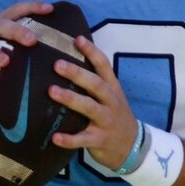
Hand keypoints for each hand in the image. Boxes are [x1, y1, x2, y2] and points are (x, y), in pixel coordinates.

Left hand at [50, 36, 143, 164]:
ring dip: (70, 99)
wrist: (132, 146)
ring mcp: (106, 121)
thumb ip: (94, 83)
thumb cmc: (114, 116)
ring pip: (89, 108)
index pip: (104, 65)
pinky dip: (69, 139)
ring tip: (51, 91)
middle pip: (95, 84)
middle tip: (57, 64)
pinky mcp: (100, 140)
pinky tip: (54, 137)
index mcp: (112, 88)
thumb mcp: (111, 97)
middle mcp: (110, 102)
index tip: (77, 39)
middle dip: (77, 73)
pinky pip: (83, 139)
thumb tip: (66, 63)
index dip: (92, 51)